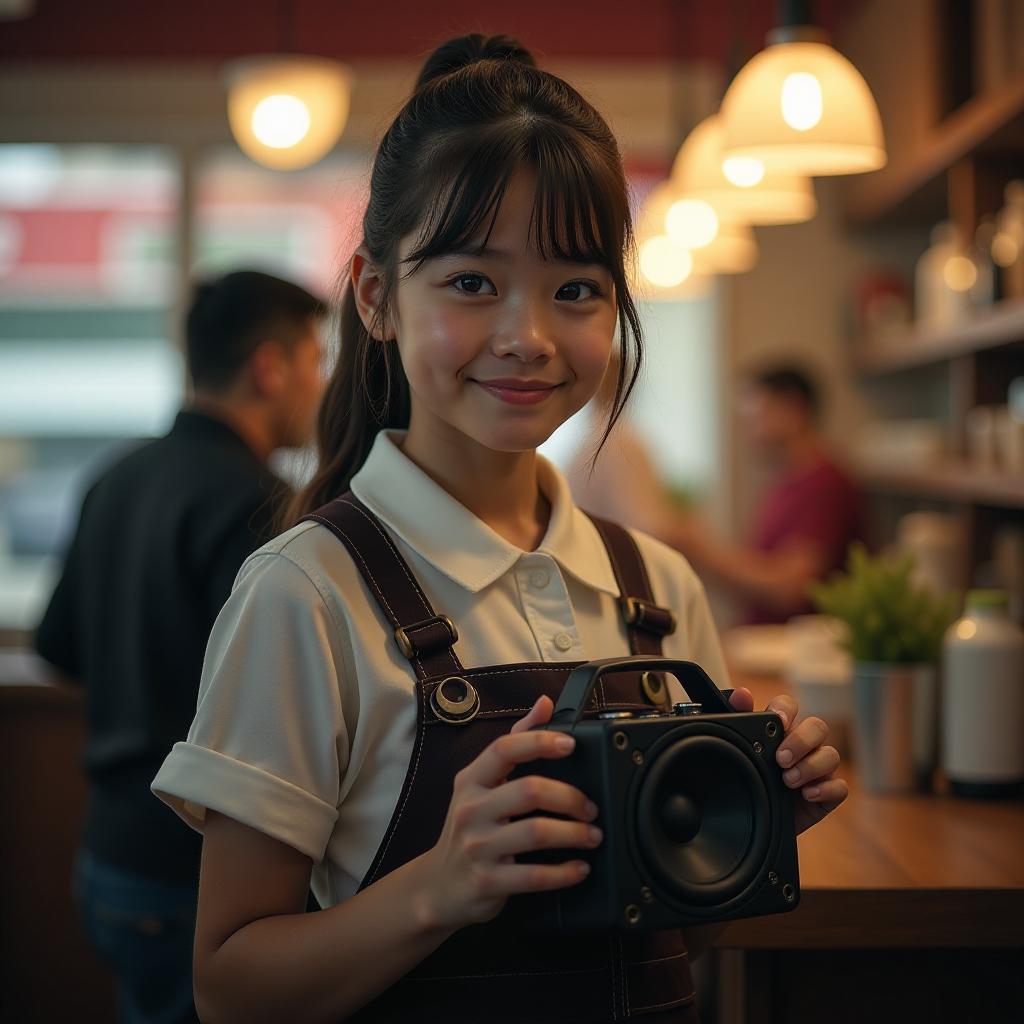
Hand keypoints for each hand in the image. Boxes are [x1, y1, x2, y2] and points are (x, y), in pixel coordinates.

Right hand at [420, 696, 600, 929]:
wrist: (437, 886)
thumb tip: (544, 703)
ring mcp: (478, 847)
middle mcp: (471, 809)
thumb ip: (515, 742)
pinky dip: (565, 872)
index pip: (504, 748)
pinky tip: (580, 868)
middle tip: (591, 807)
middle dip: (570, 797)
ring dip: (574, 833)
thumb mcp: (482, 784)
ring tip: (592, 835)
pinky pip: (535, 876)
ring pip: (536, 832)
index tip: (570, 744)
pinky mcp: (487, 881)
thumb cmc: (469, 828)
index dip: (539, 742)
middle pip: (529, 790)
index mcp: (471, 780)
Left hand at [728, 687, 847, 835]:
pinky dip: (826, 789)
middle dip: (802, 741)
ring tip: (788, 780)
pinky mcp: (827, 794)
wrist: (753, 822)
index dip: (786, 709)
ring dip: (811, 766)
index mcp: (780, 730)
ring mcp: (818, 769)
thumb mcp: (740, 751)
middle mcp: (803, 745)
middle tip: (781, 759)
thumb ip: (739, 719)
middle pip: (817, 727)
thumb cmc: (749, 781)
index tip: (779, 721)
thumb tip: (742, 694)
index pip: (790, 707)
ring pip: (831, 755)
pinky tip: (807, 795)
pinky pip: (840, 787)